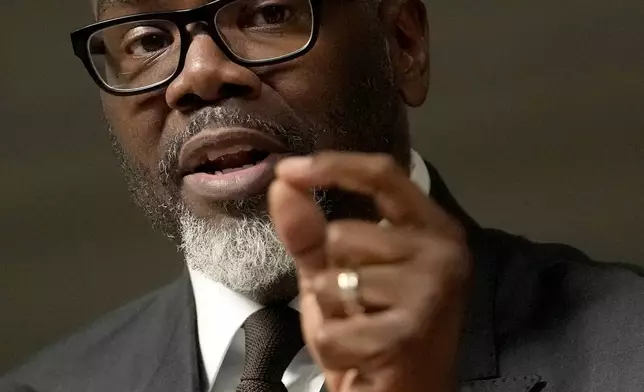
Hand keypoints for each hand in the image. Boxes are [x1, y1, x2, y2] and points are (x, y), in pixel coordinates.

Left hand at [268, 152, 471, 391]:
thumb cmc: (372, 331)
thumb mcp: (335, 274)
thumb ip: (310, 231)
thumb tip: (282, 184)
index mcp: (431, 229)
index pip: (384, 175)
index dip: (333, 166)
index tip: (287, 168)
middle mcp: (442, 253)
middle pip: (344, 234)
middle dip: (332, 273)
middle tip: (360, 304)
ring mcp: (431, 292)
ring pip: (334, 280)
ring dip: (332, 311)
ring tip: (364, 327)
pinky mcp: (409, 335)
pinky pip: (332, 328)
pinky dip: (333, 345)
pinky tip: (362, 354)